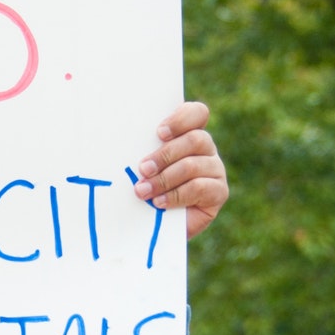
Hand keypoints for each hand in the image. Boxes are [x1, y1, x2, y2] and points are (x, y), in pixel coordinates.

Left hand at [134, 102, 228, 238]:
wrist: (150, 222)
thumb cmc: (141, 184)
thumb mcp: (137, 164)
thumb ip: (137, 148)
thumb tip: (116, 136)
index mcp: (187, 132)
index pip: (196, 113)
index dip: (181, 119)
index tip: (159, 133)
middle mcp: (204, 148)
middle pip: (195, 139)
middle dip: (165, 155)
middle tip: (143, 169)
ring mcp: (214, 169)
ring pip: (193, 165)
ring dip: (164, 179)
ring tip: (143, 191)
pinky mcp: (218, 192)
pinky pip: (200, 188)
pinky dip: (175, 195)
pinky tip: (158, 202)